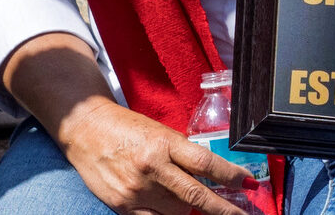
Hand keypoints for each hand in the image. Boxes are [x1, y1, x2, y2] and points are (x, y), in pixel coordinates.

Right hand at [56, 97, 253, 214]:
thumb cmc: (126, 128)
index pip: (206, 164)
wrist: (85, 129)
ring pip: (178, 213)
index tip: (248, 183)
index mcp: (164, 143)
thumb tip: (211, 177)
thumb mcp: (159, 132)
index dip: (231, 176)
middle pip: (196, 196)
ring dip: (190, 210)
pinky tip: (172, 212)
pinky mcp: (122, 205)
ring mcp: (136, 189)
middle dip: (224, 209)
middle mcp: (151, 167)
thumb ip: (182, 154)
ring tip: (189, 202)